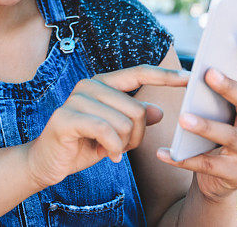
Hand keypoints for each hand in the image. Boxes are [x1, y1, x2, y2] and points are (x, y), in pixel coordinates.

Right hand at [24, 65, 188, 188]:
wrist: (47, 162)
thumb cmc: (84, 144)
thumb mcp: (116, 133)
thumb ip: (134, 120)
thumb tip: (158, 110)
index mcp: (102, 83)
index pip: (139, 73)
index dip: (165, 74)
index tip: (189, 76)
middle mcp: (89, 85)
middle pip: (137, 109)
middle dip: (136, 137)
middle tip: (120, 148)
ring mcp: (76, 99)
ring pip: (124, 123)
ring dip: (122, 146)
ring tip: (108, 150)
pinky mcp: (66, 117)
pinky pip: (106, 131)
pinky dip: (112, 148)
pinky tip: (105, 155)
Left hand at [156, 37, 236, 202]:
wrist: (219, 178)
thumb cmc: (214, 134)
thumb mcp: (216, 111)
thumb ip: (213, 91)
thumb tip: (202, 62)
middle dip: (228, 87)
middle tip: (208, 73)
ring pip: (227, 135)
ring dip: (205, 126)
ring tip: (182, 119)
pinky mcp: (235, 172)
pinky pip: (206, 164)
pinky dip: (182, 159)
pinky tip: (162, 153)